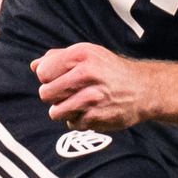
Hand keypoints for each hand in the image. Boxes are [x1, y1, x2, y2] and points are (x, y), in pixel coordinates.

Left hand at [34, 43, 165, 130]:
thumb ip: (59, 57)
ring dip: (64, 110)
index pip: (43, 72)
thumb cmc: (110, 70)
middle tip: (68, 93)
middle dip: (54, 96)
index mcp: (81, 55)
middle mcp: (86, 74)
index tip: (60, 78)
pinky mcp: (97, 116)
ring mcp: (91, 97)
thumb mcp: (88, 54)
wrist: (143, 89)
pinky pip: (72, 123)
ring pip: (55, 112)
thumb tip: (34, 66)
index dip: (48, 77)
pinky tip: (90, 111)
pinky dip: (78, 120)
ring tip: (77, 103)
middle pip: (46, 94)